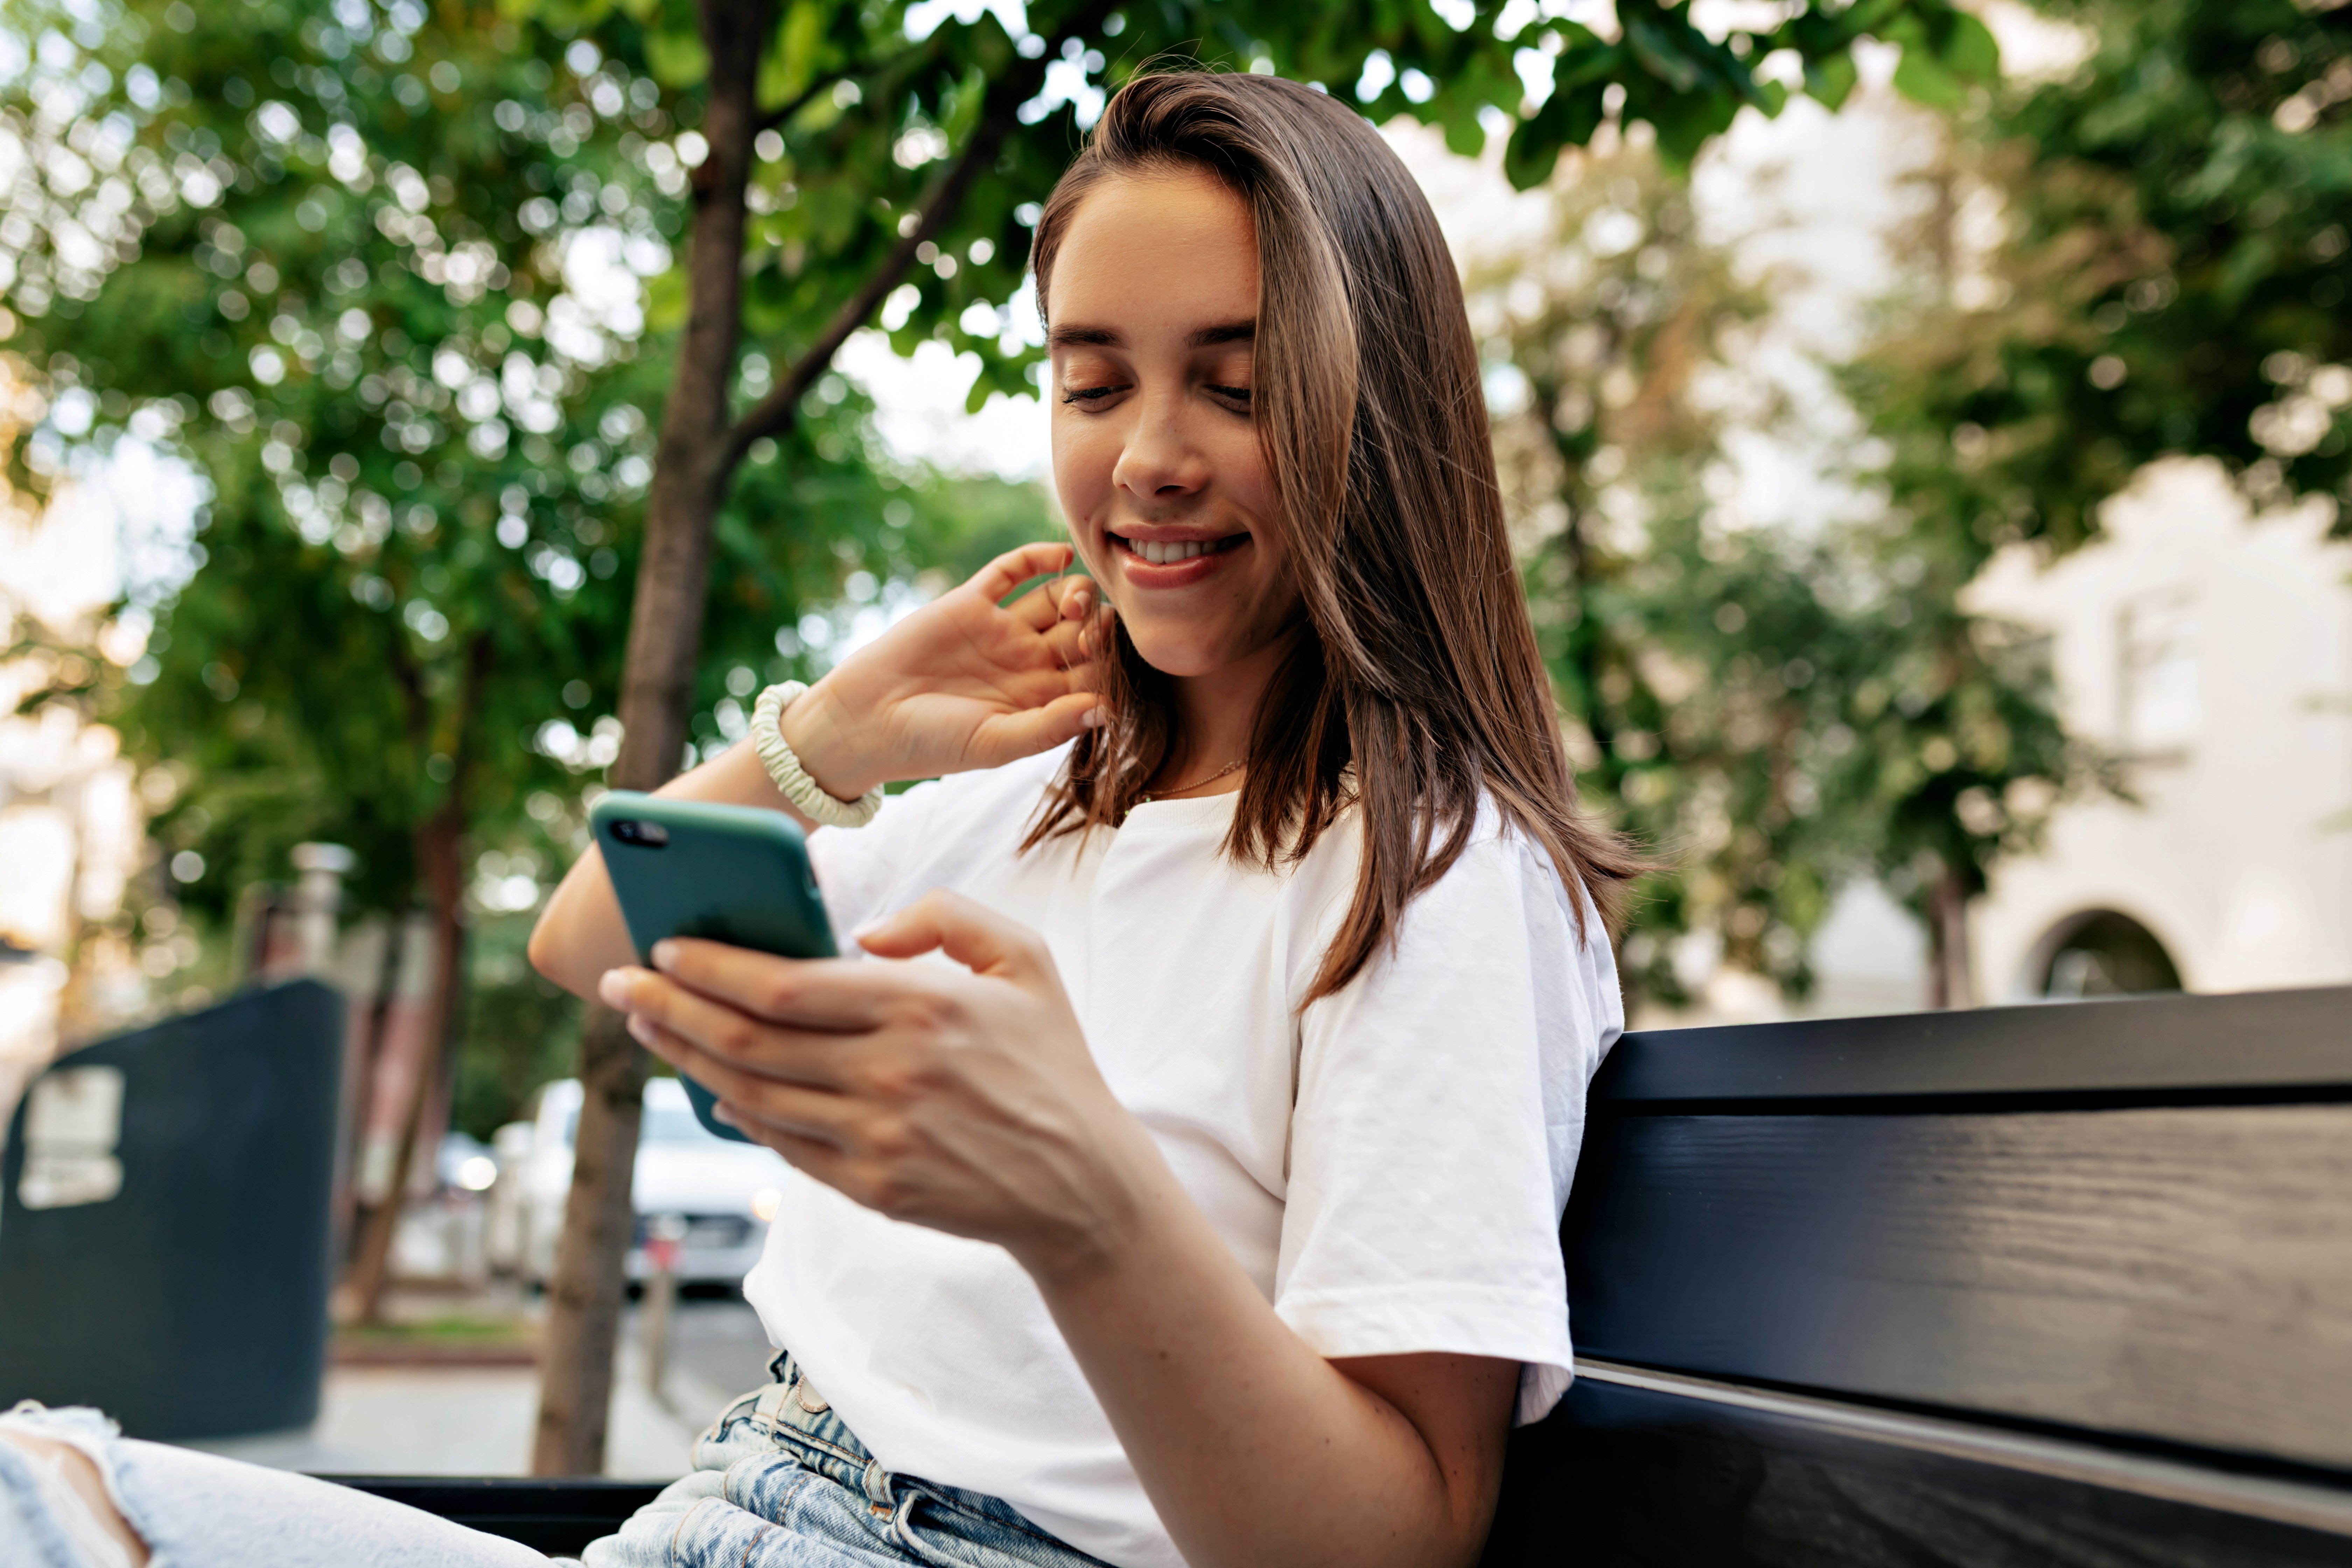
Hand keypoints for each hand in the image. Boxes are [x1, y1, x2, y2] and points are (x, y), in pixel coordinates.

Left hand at [597, 891, 1156, 1274]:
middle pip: (748, 1039)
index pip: (784, 984)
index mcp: (922, 1006)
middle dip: (670, 1007)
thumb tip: (863, 933)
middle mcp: (891, 1073)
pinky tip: (708, 1083)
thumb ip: (949, 918)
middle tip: (620, 985)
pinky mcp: (872, 1186)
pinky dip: (734, 1111)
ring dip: (685, 1058)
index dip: (712, 967)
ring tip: (646, 1026)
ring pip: (750, 1093)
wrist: (1082, 1182)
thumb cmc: (1050, 1060)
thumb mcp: (1025, 960)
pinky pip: (780, 1144)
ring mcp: (877, 1136)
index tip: (665, 948)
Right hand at [784, 541, 1109, 797]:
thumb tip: (1107, 709)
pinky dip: (1039, 558)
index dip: (1108, 666)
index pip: (1092, 675)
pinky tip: (1061, 556)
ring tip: (1076, 600)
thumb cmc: (932, 744)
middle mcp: (1027, 663)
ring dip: (1075, 594)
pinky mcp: (971, 602)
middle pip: (1080, 634)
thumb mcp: (996, 743)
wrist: (867, 721)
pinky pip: (1012, 572)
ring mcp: (1001, 629)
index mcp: (1040, 701)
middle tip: (1094, 630)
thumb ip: (1051, 727)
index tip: (1111, 663)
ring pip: (1054, 600)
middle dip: (1097, 627)